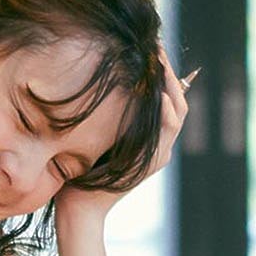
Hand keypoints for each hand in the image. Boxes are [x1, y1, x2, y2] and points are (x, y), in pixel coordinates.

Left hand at [54, 47, 190, 235]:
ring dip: (170, 84)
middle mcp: (160, 145)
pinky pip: (167, 131)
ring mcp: (159, 154)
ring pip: (178, 112)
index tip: (150, 48)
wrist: (79, 207)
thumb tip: (97, 80)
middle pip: (178, 101)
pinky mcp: (153, 163)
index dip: (162, 73)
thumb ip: (104, 113)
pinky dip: (165, 110)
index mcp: (148, 137)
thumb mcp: (93, 133)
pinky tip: (158, 93)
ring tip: (159, 61)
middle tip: (157, 47)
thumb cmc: (78, 172)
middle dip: (169, 72)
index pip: (166, 98)